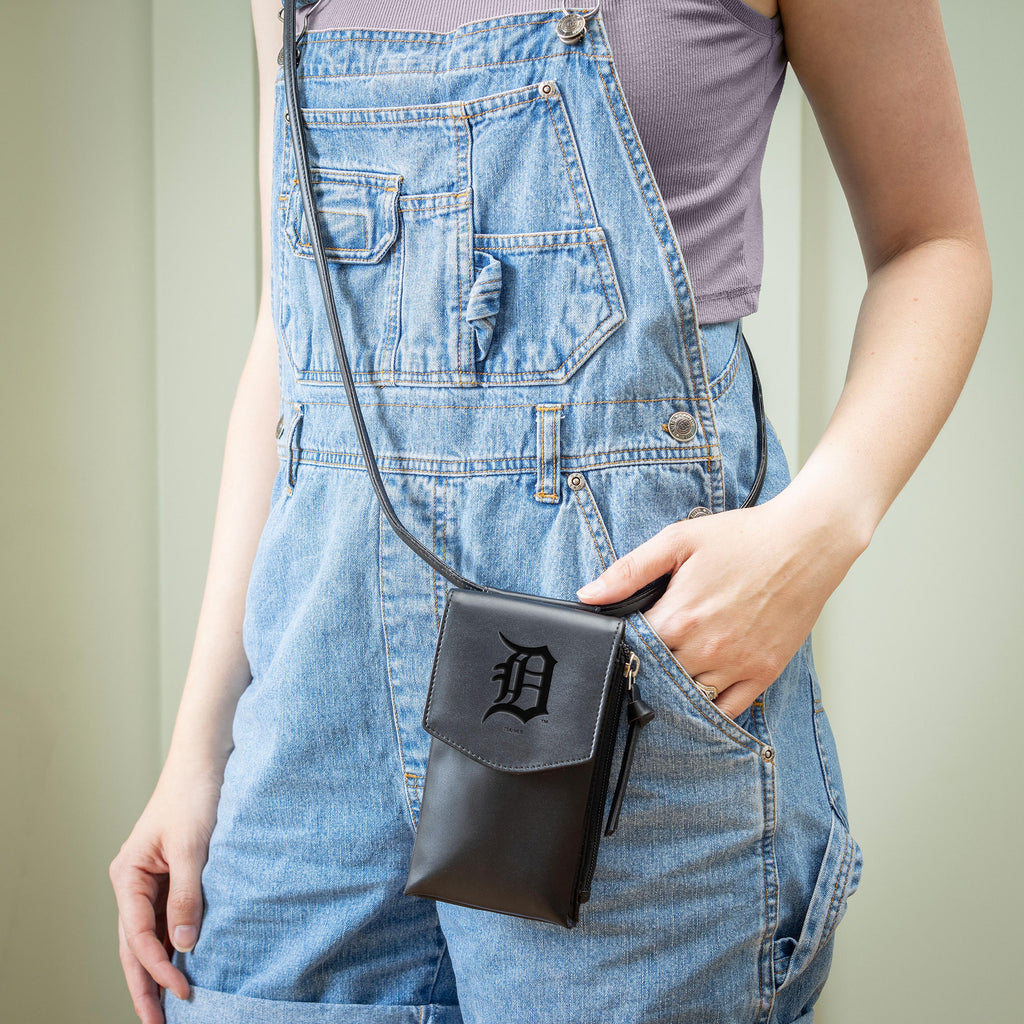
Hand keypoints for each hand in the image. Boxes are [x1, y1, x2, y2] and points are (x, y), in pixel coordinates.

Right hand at [109, 762, 222, 1023]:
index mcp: (128, 874)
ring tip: (167, 1006)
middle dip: (144, 984)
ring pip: (149, 934)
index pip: (138, 935)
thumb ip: (189, 895)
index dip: (159, 967)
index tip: (182, 990)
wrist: (205, 759)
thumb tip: (183, 943)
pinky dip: (173, 942)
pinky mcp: (171, 874)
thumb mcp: (193, 846)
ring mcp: (150, 879)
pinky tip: (182, 962)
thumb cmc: (194, 794)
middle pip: (135, 943)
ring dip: (157, 968)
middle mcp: (133, 881)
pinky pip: (167, 916)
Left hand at [575, 487, 867, 718]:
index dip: (622, 644)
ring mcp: (737, 665)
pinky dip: (709, 708)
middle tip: (648, 651)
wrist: (806, 542)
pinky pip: (727, 710)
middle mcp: (706, 649)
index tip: (623, 637)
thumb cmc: (744, 538)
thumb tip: (589, 594)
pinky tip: (699, 692)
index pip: (630, 649)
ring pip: (689, 697)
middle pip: (656, 676)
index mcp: (679, 617)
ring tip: (673, 666)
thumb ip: (629, 570)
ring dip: (675, 687)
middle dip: (646, 666)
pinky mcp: (763, 672)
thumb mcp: (678, 541)